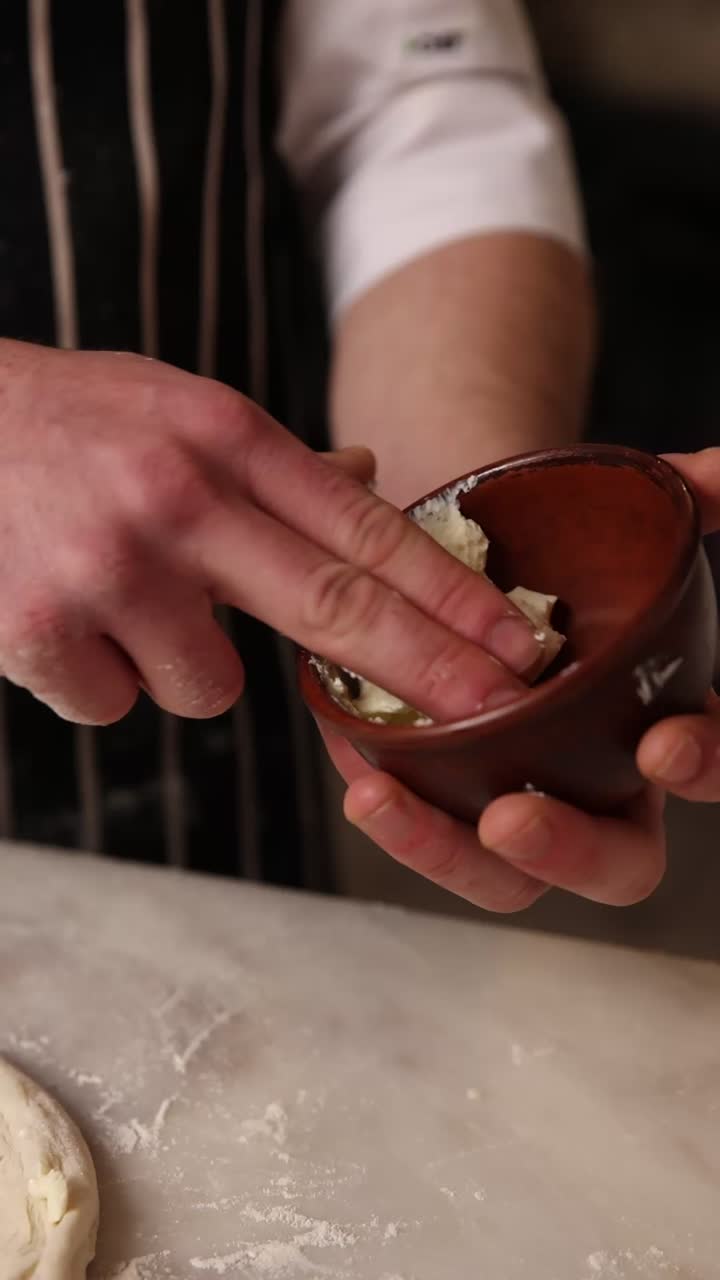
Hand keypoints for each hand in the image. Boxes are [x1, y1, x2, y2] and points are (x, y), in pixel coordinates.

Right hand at [0, 340, 546, 723]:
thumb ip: (275, 462)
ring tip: (127, 598)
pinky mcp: (38, 634)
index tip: (516, 642)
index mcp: (221, 437)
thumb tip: (369, 480)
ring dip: (186, 662)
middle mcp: (174, 500)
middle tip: (495, 710)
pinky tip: (68, 618)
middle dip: (428, 671)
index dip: (450, 594)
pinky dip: (104, 677)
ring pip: (210, 686)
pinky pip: (119, 705)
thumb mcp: (181, 412)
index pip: (363, 529)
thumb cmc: (72, 422)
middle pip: (330, 609)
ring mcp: (106, 571)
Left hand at [330, 448, 719, 911]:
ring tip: (379, 802)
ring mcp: (524, 809)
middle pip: (616, 864)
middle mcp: (602, 789)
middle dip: (570, 851)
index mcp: (664, 726)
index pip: (712, 766)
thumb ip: (681, 501)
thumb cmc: (558, 555)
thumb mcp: (617, 521)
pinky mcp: (449, 809)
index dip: (705, 765)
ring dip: (446, 852)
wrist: (475, 557)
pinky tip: (353, 770)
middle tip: (511, 820)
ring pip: (505, 878)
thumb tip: (719, 471)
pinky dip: (391, 814)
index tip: (661, 742)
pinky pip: (428, 838)